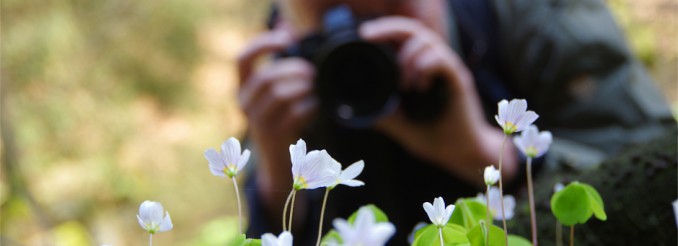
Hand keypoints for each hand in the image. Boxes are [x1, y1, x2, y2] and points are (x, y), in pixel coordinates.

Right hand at [237, 28, 316, 221]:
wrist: (279, 163)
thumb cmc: (283, 120)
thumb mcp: (277, 91)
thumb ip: (281, 64)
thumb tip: (287, 27)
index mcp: (244, 87)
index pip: (242, 59)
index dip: (262, 44)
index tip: (287, 39)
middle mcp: (244, 103)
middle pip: (266, 77)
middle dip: (293, 70)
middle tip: (312, 72)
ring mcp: (257, 121)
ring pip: (278, 94)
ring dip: (302, 87)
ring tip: (315, 88)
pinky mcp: (273, 136)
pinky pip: (293, 115)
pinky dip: (309, 106)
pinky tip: (316, 106)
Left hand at [360, 17, 517, 184]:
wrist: (461, 155)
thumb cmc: (433, 138)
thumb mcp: (400, 125)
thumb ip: (383, 113)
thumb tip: (356, 109)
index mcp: (419, 69)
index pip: (402, 37)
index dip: (383, 30)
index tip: (363, 35)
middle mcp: (433, 64)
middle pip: (412, 30)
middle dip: (388, 28)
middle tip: (368, 36)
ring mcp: (447, 70)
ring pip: (427, 40)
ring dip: (408, 57)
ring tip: (403, 84)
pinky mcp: (458, 80)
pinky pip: (443, 60)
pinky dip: (426, 67)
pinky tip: (420, 86)